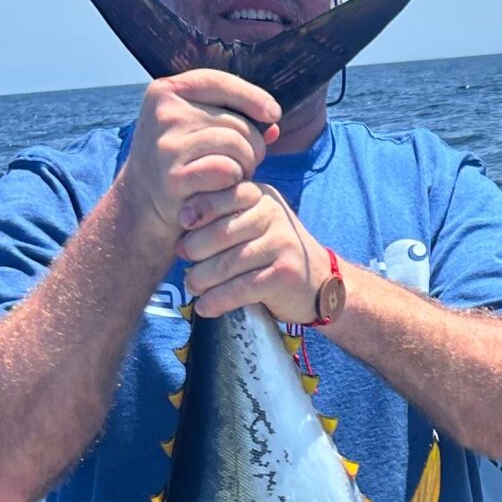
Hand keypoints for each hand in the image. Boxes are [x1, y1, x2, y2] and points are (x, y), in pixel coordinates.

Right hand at [117, 69, 280, 267]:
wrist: (141, 204)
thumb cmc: (180, 160)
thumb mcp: (194, 129)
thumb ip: (229, 118)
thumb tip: (274, 121)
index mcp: (165, 91)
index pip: (219, 81)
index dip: (252, 96)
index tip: (274, 113)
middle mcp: (164, 113)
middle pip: (236, 120)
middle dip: (253, 145)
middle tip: (246, 163)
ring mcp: (168, 145)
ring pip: (237, 144)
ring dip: (248, 164)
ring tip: (238, 174)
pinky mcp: (175, 177)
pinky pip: (228, 170)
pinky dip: (235, 181)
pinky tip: (227, 188)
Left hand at [177, 178, 328, 322]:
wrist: (321, 284)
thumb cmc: (275, 255)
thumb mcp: (256, 225)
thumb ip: (225, 221)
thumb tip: (180, 240)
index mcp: (262, 197)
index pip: (224, 195)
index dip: (199, 208)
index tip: (181, 223)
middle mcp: (274, 216)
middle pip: (221, 231)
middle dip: (195, 249)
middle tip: (183, 263)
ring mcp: (282, 244)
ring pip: (228, 263)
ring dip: (202, 279)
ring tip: (192, 287)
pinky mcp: (284, 275)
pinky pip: (241, 288)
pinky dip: (218, 300)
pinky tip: (206, 307)